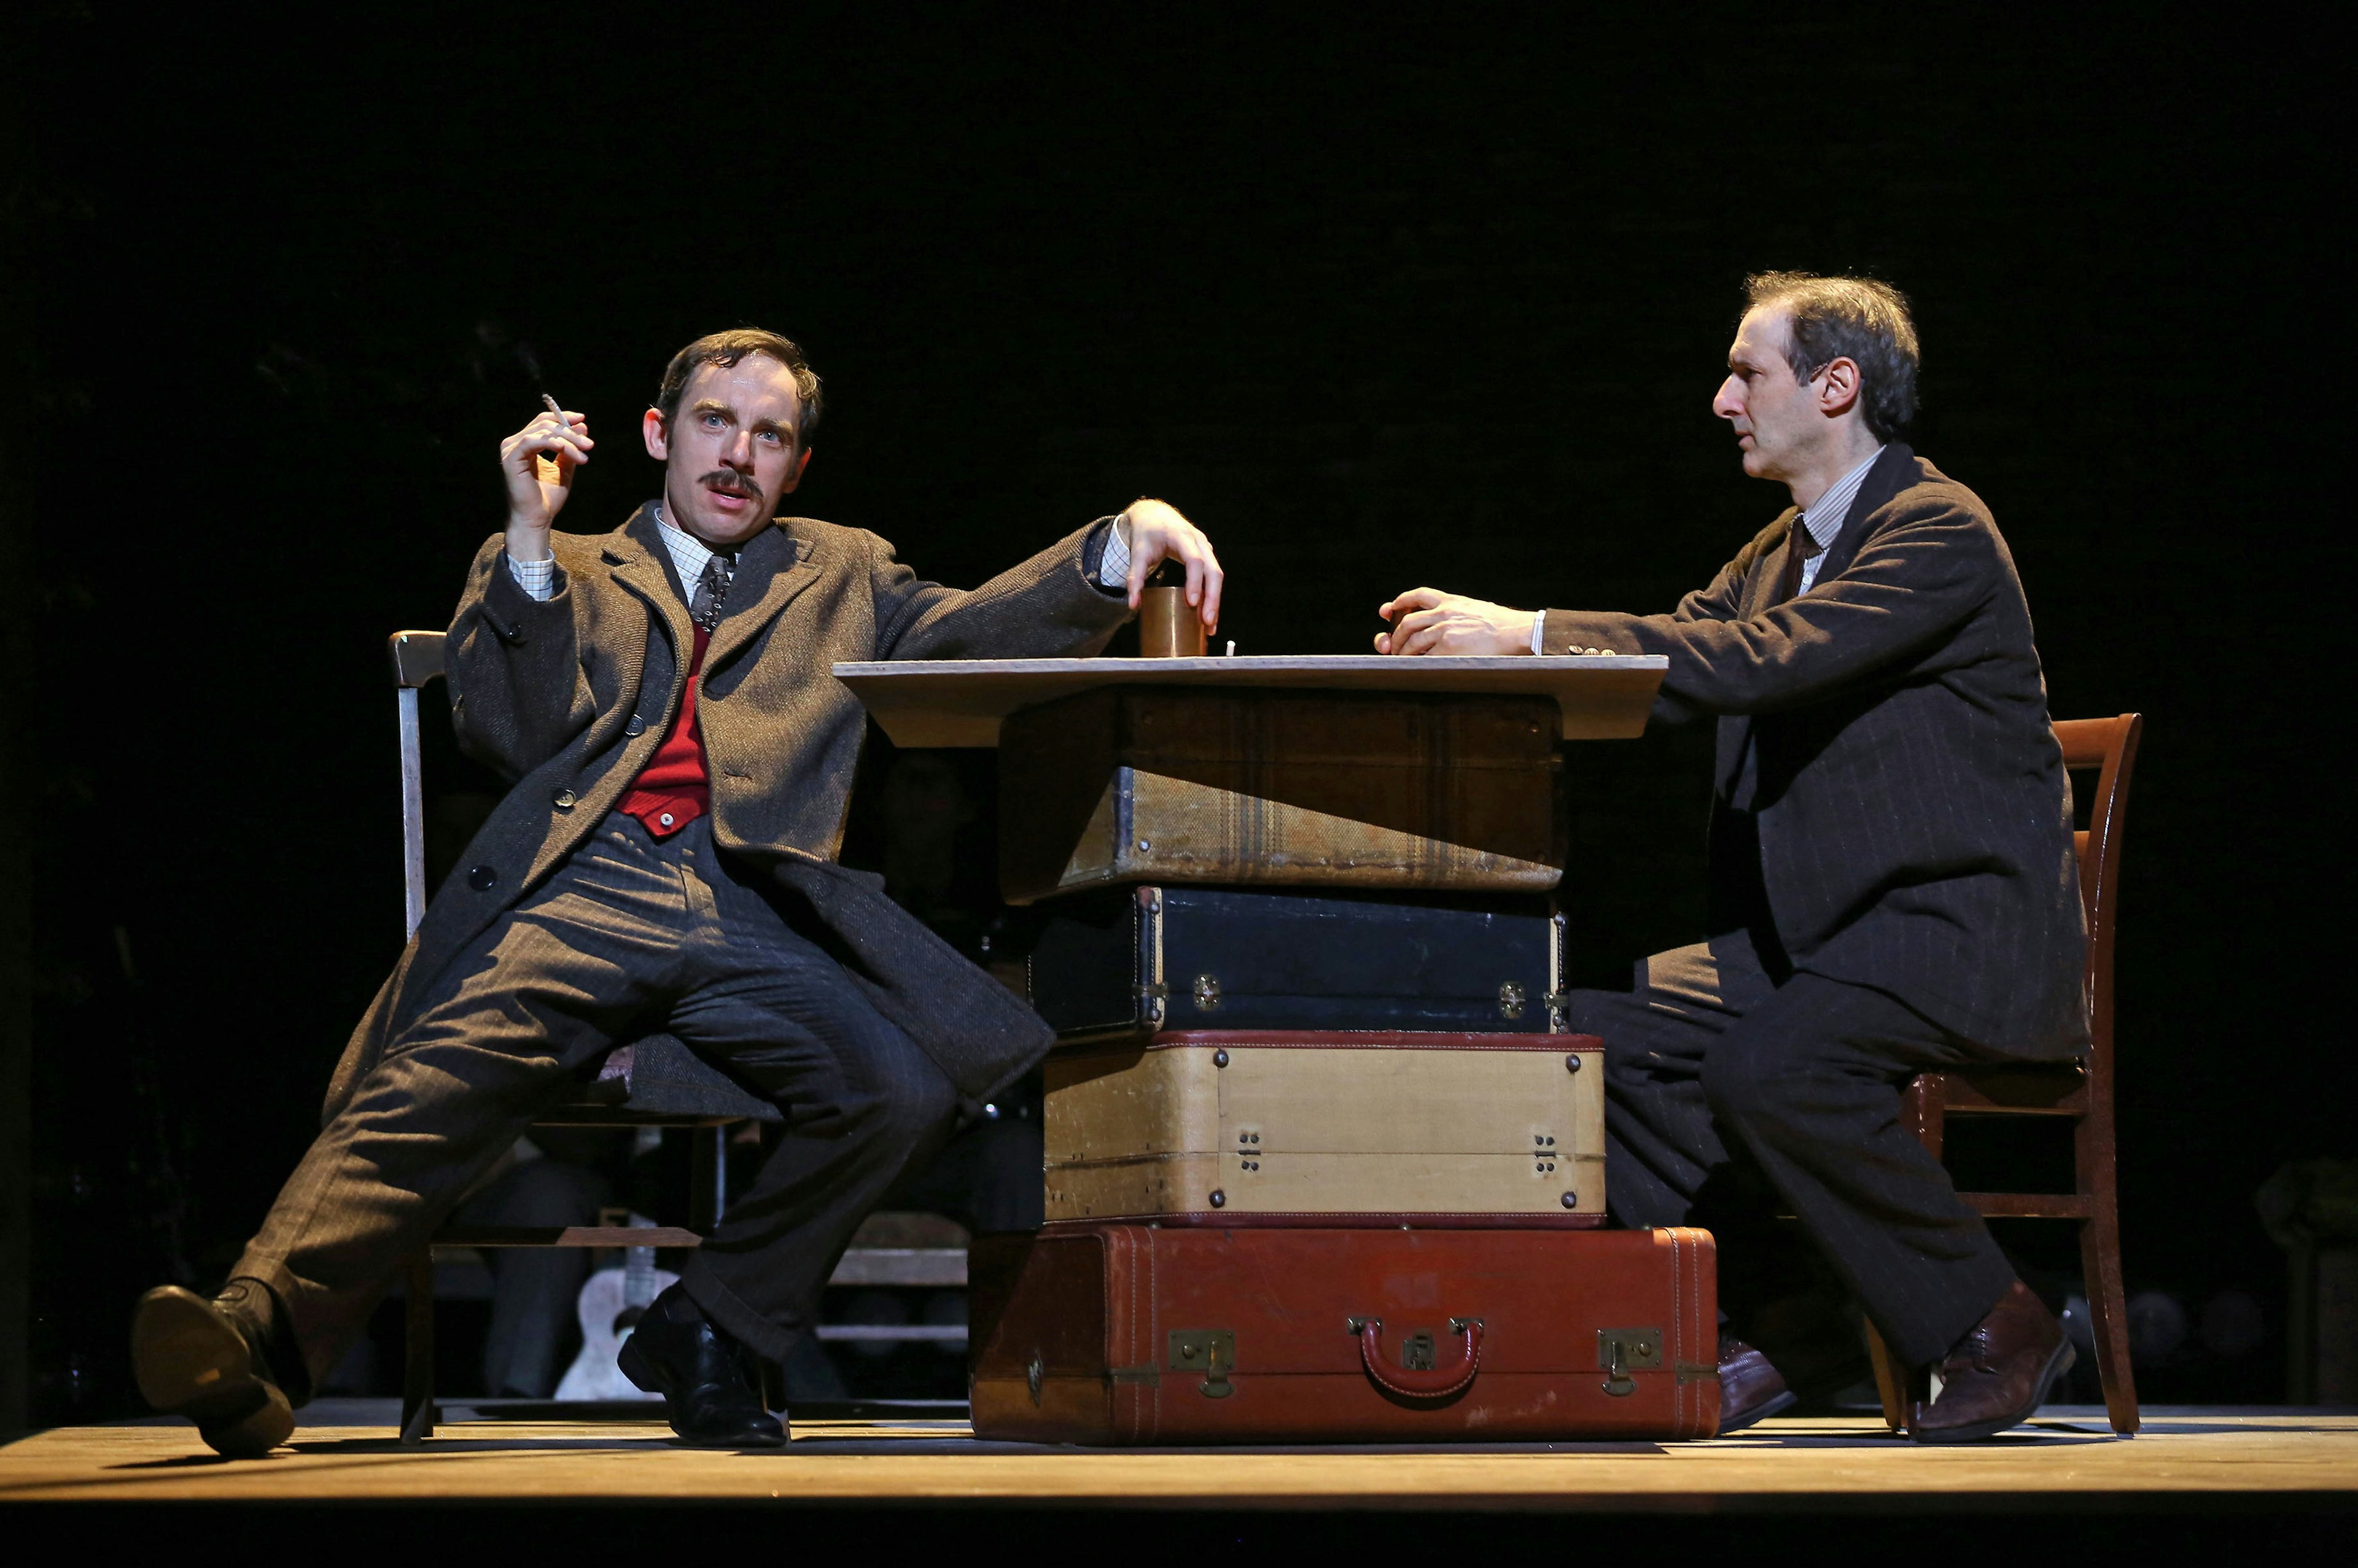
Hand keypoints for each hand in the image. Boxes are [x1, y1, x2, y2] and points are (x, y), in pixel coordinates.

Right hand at [499, 406, 594, 559]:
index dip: (563, 417)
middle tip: (589, 445)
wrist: (537, 519)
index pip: (544, 421)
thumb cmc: (547, 498)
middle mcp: (515, 443)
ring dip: (567, 440)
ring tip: (583, 454)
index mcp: (526, 444)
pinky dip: (551, 442)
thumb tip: (582, 426)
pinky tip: (565, 449)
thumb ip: (571, 449)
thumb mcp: (565, 469)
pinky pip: (531, 441)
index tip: (583, 420)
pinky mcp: (510, 458)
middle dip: (570, 432)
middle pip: (545, 424)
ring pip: (542, 431)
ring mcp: (511, 450)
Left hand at [1120, 498, 1222, 630]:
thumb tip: (1133, 605)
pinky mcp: (1207, 555)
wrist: (1155, 515)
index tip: (1191, 603)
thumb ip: (1135, 578)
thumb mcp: (1137, 553)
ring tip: (1210, 626)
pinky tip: (1209, 615)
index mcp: (1181, 536)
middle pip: (1213, 570)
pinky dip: (1213, 595)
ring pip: (1217, 575)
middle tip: (1207, 621)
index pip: (1194, 560)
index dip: (1195, 581)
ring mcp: (1205, 547)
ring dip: (1215, 600)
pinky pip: (1214, 577)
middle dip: (1212, 597)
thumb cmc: (1146, 534)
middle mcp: (1198, 541)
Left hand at [1374, 587, 1536, 655]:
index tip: (1388, 609)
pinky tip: (1414, 666)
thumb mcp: (1474, 607)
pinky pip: (1423, 656)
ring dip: (1401, 651)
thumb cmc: (1500, 624)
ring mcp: (1445, 630)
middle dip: (1395, 635)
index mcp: (1451, 601)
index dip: (1400, 601)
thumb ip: (1455, 611)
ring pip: (1411, 640)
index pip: (1419, 595)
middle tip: (1392, 645)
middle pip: (1408, 622)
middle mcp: (1444, 612)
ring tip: (1401, 659)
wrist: (1516, 631)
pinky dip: (1415, 662)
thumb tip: (1440, 622)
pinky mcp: (1448, 648)